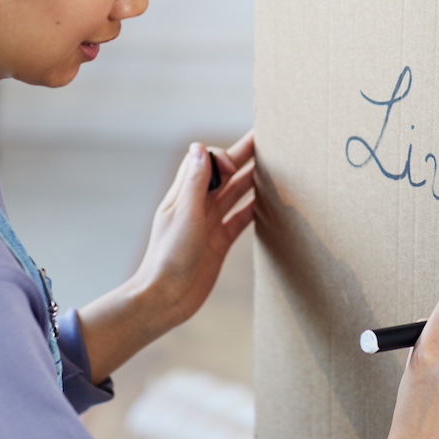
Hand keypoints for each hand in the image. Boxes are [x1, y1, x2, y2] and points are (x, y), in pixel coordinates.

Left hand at [78, 131, 254, 383]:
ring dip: (252, 179)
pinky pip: (240, 220)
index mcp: (184, 195)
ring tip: (273, 166)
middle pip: (225, 174)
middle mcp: (198, 205)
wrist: (165, 299)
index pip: (205, 160)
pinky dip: (253, 209)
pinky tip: (268, 203)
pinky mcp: (219, 242)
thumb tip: (201, 147)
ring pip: (235, 194)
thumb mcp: (184, 216)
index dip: (222, 156)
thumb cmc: (169, 258)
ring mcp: (209, 223)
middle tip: (268, 139)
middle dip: (244, 156)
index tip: (234, 167)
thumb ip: (194, 183)